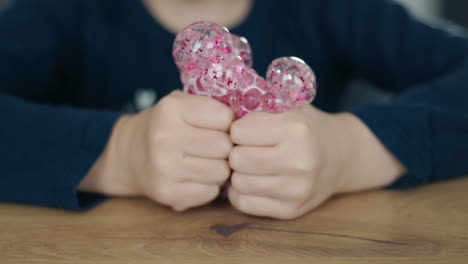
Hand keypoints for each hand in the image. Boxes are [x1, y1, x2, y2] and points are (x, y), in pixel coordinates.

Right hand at [79, 91, 233, 210]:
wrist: (132, 154)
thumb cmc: (169, 126)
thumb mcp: (183, 103)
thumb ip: (212, 106)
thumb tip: (250, 127)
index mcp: (171, 109)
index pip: (225, 118)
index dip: (227, 123)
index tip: (217, 126)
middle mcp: (164, 138)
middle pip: (226, 147)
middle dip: (225, 147)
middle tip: (213, 147)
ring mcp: (164, 168)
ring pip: (222, 172)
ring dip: (219, 168)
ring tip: (204, 161)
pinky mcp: (167, 193)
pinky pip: (210, 192)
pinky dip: (209, 186)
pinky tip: (195, 177)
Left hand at [228, 104, 405, 218]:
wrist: (340, 156)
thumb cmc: (304, 128)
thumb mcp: (287, 107)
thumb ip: (256, 106)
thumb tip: (216, 118)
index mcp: (296, 130)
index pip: (237, 132)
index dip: (237, 129)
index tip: (247, 130)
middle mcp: (299, 161)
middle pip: (236, 159)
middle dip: (236, 152)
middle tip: (247, 149)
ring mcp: (296, 189)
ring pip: (238, 183)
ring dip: (239, 173)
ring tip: (252, 165)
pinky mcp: (290, 210)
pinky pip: (243, 203)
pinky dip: (242, 192)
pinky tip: (255, 181)